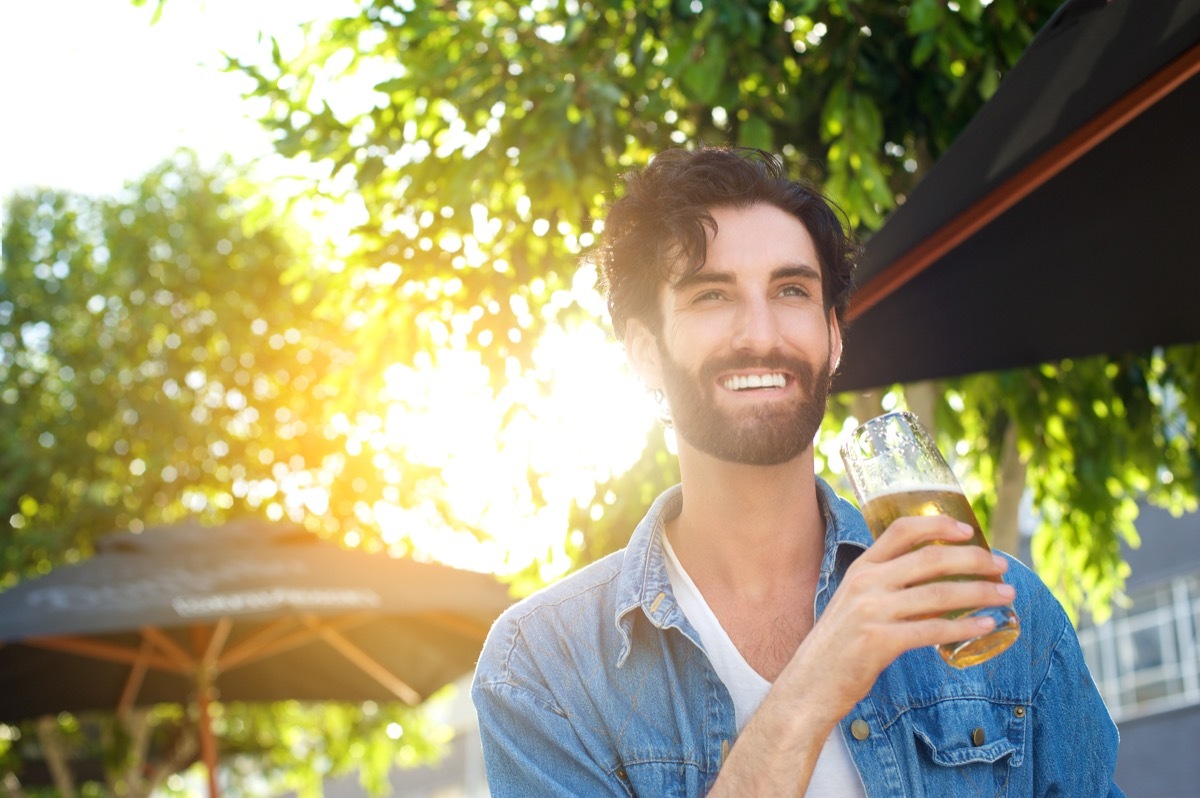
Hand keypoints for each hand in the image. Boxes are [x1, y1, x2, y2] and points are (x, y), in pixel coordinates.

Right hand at [780, 514, 1013, 726]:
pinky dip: (966, 627)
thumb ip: (888, 587)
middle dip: (974, 560)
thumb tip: (937, 582)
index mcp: (861, 567)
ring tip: (1005, 595)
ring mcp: (872, 611)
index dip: (938, 525)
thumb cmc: (839, 644)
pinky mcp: (880, 642)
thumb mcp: (856, 602)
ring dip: (979, 593)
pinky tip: (987, 625)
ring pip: (939, 594)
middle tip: (1001, 567)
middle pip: (930, 559)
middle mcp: (866, 583)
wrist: (810, 682)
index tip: (969, 531)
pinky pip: (933, 631)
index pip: (902, 530)